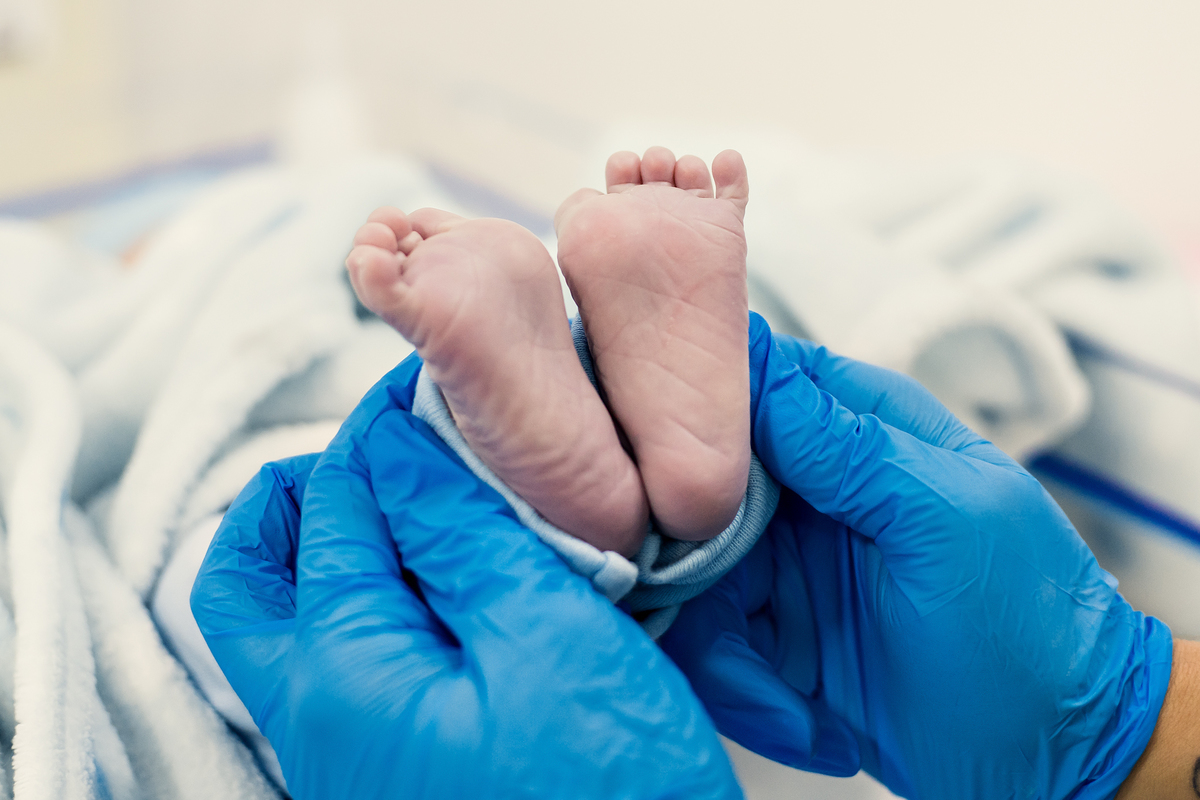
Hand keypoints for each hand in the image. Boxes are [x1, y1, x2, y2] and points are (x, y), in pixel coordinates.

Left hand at [191, 356, 740, 799]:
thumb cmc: (608, 795)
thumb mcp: (548, 642)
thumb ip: (463, 535)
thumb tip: (402, 445)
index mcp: (341, 674)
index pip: (337, 506)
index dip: (385, 432)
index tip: (437, 392)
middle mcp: (316, 719)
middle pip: (258, 573)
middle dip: (313, 493)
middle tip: (392, 449)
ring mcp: (347, 751)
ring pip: (296, 617)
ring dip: (345, 542)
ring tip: (429, 504)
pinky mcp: (390, 766)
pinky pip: (350, 660)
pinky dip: (381, 597)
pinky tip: (457, 581)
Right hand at [661, 313, 1174, 799]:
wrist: (1055, 757)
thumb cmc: (1029, 628)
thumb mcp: (947, 519)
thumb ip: (846, 445)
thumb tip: (748, 365)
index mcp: (858, 428)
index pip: (744, 383)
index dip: (690, 426)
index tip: (674, 493)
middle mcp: (807, 486)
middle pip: (689, 490)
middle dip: (690, 571)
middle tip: (728, 634)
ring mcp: (782, 559)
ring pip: (685, 579)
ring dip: (725, 661)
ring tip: (788, 711)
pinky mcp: (770, 629)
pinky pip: (709, 645)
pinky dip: (745, 697)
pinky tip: (809, 728)